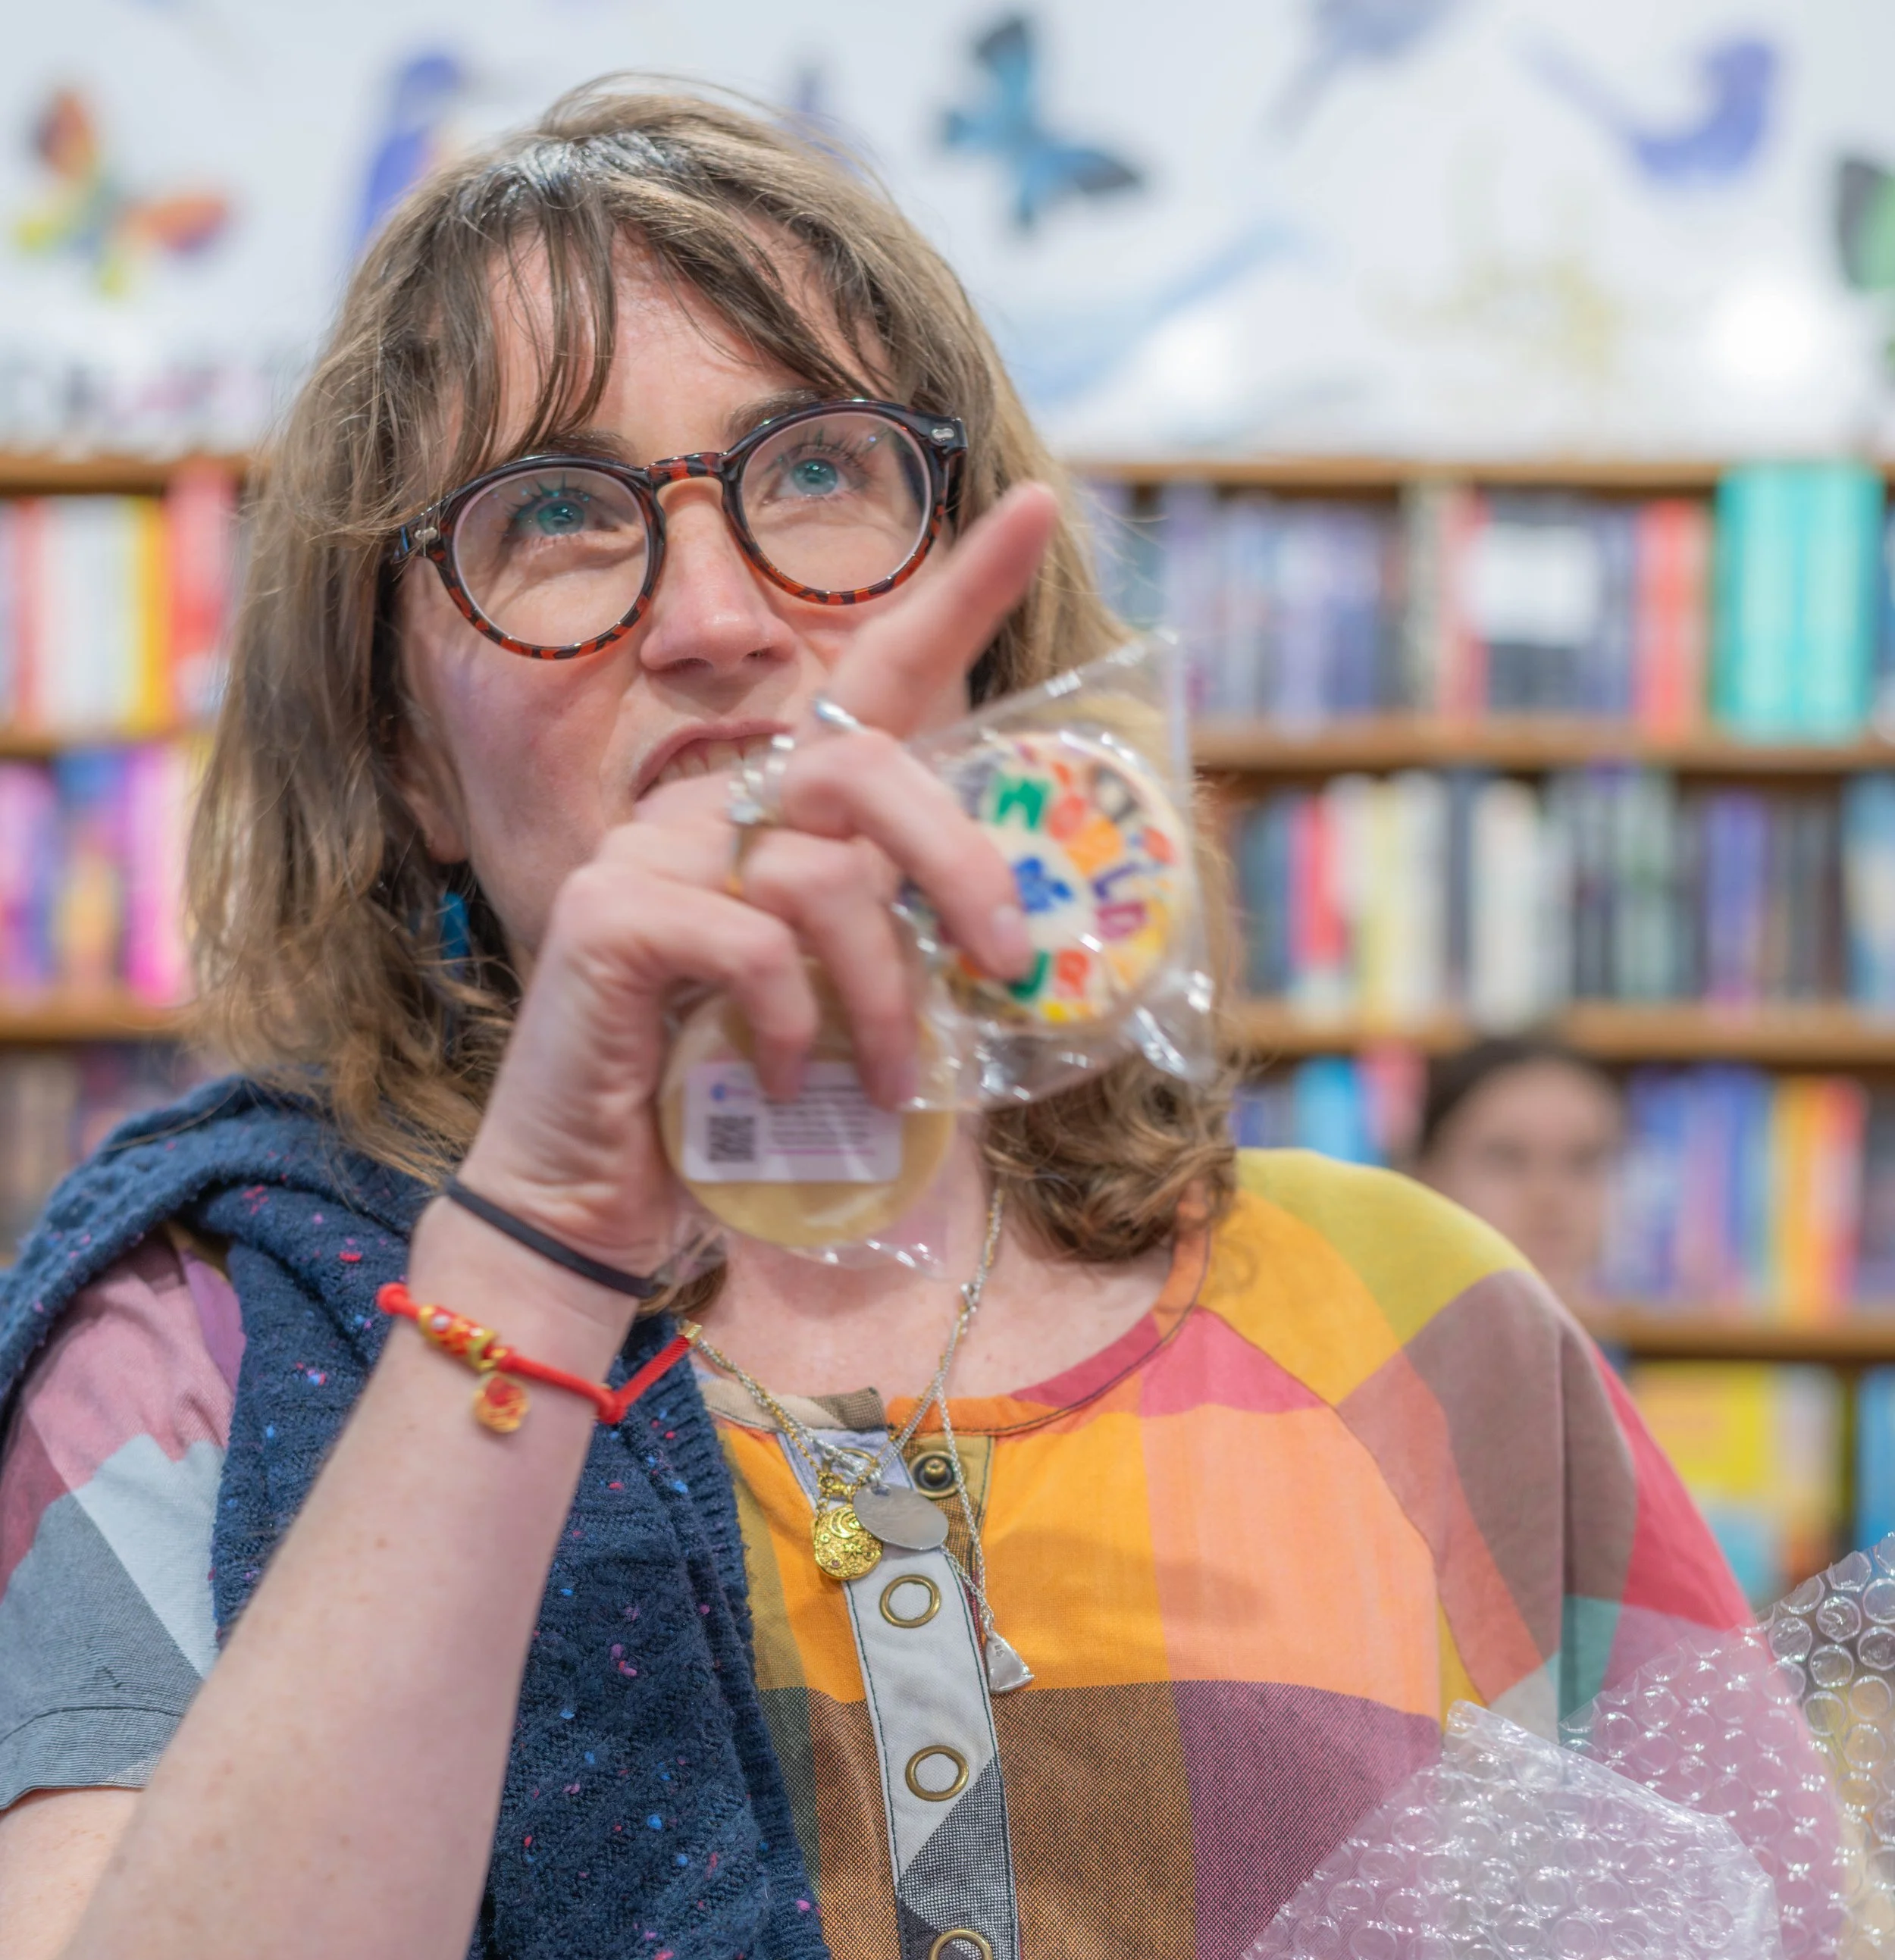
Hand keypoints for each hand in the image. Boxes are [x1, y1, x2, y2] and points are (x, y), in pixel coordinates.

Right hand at [453, 481, 1061, 1283]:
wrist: (588, 1201)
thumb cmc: (721, 1110)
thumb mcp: (835, 1013)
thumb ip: (895, 951)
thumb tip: (1010, 944)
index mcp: (771, 815)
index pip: (872, 681)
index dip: (956, 597)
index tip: (1031, 508)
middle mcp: (705, 805)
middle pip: (863, 765)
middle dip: (959, 864)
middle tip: (1008, 964)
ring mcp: (647, 854)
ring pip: (821, 873)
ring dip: (885, 995)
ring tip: (892, 1086)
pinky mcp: (610, 920)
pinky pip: (751, 943)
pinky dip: (790, 1024)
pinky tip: (780, 1079)